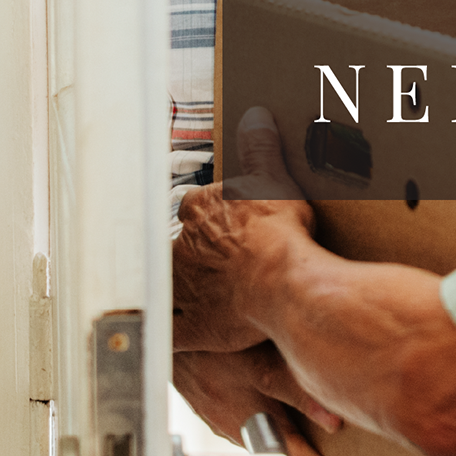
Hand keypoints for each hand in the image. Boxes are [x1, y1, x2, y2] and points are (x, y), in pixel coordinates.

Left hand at [174, 107, 316, 354]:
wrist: (285, 284)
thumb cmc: (280, 233)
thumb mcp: (274, 179)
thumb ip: (260, 147)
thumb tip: (254, 117)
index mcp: (199, 210)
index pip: (197, 209)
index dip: (216, 218)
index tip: (232, 224)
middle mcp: (181, 247)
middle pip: (181, 247)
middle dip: (197, 255)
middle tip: (223, 262)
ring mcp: (184, 289)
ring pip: (170, 288)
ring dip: (180, 291)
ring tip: (202, 296)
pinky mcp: (193, 325)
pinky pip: (172, 335)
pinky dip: (171, 337)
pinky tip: (173, 338)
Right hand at [174, 344, 349, 455]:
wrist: (165, 337)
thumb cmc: (213, 350)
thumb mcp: (264, 369)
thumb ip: (300, 393)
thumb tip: (337, 420)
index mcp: (255, 431)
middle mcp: (240, 434)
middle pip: (287, 454)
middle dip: (317, 451)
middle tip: (346, 445)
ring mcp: (225, 421)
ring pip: (268, 436)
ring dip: (294, 432)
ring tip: (322, 419)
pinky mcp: (215, 408)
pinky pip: (250, 420)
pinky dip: (270, 416)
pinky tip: (278, 396)